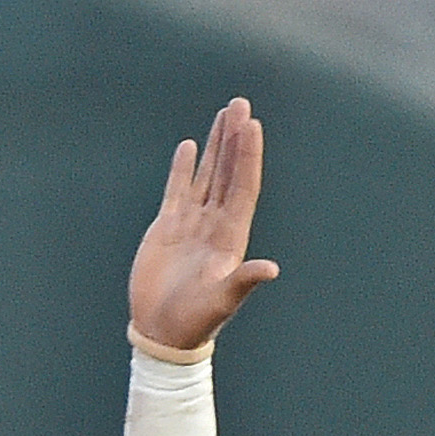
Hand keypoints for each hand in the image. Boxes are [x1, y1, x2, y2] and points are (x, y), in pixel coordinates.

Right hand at [127, 97, 279, 354]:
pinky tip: (189, 147)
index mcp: (232, 235)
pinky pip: (178, 190)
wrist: (163, 330)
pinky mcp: (167, 228)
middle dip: (234, 138)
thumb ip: (243, 281)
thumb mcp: (222, 300)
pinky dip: (184, 169)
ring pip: (207, 175)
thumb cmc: (196, 319)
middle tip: (239, 105)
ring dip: (215, 145)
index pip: (243, 185)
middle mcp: (216, 223)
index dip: (248, 156)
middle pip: (229, 171)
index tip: (251, 126)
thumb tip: (271, 268)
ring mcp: (192, 223)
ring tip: (223, 115)